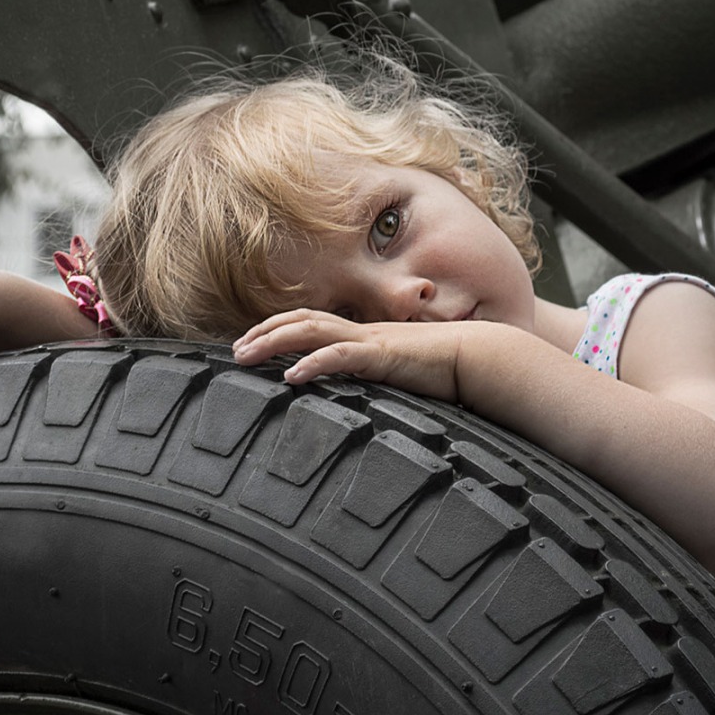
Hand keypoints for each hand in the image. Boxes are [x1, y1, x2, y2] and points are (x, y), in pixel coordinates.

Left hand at [232, 309, 472, 399]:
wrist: (479, 358)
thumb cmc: (444, 369)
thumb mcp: (398, 373)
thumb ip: (374, 377)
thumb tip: (352, 393)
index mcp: (362, 335)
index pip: (311, 322)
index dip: (277, 329)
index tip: (250, 345)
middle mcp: (360, 331)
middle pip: (301, 320)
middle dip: (263, 333)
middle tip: (234, 351)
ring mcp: (369, 341)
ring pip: (311, 330)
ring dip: (274, 341)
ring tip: (247, 356)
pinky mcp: (382, 355)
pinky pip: (341, 355)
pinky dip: (313, 363)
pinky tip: (291, 376)